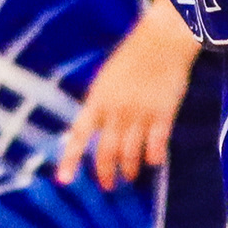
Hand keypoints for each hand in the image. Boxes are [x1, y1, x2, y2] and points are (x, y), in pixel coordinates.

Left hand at [54, 14, 198, 189]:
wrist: (162, 41)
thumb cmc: (131, 57)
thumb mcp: (106, 79)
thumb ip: (99, 105)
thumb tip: (91, 129)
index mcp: (98, 99)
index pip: (79, 134)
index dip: (71, 158)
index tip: (64, 180)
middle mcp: (116, 110)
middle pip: (107, 151)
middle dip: (105, 172)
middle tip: (107, 186)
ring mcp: (140, 113)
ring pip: (131, 152)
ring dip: (130, 168)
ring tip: (130, 176)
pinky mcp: (164, 114)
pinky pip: (157, 144)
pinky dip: (154, 156)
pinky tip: (153, 162)